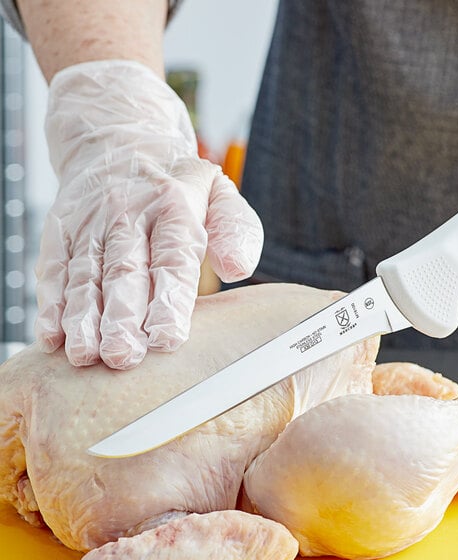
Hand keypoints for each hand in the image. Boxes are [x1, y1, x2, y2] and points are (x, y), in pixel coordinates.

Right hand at [36, 60, 262, 368]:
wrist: (116, 135)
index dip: (169, 300)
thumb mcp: (218, 193)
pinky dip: (50, 304)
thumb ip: (235, 229)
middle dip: (122, 318)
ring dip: (83, 319)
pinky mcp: (60, 229)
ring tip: (85, 356)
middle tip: (123, 357)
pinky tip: (51, 338)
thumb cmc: (176, 181)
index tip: (167, 338)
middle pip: (125, 271)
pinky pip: (53, 268)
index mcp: (174, 207)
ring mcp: (90, 221)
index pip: (173, 258)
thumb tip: (238, 269)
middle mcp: (128, 213)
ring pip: (85, 275)